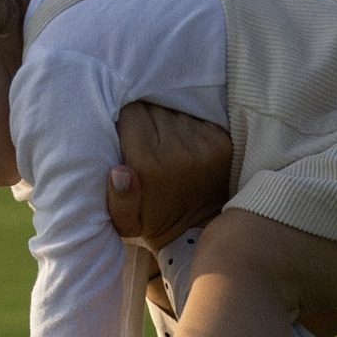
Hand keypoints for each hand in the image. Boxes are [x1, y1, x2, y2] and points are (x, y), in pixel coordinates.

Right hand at [106, 100, 233, 268]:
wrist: (203, 230)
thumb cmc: (156, 222)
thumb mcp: (126, 223)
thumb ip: (116, 200)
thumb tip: (119, 171)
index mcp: (147, 165)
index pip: (129, 114)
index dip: (125, 119)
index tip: (127, 131)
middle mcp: (176, 150)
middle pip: (152, 107)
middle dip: (145, 116)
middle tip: (146, 137)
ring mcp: (201, 143)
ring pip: (174, 108)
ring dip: (167, 117)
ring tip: (165, 139)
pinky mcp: (220, 140)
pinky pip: (196, 115)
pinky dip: (187, 122)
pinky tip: (185, 140)